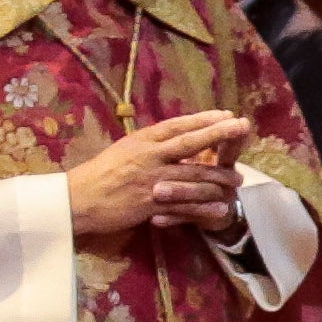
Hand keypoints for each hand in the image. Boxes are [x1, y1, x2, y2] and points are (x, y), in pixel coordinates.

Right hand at [65, 111, 256, 241]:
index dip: (204, 119)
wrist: (79, 199)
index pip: (178, 125)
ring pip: (192, 176)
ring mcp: (152, 180)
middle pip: (190, 143)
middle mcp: (149, 156)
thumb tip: (173, 137)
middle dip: (219, 134)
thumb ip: (150, 144)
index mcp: (142, 140)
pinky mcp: (151, 204)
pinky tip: (221, 209)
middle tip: (243, 127)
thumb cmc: (102, 174)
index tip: (226, 113)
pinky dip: (204, 208)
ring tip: (238, 180)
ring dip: (218, 178)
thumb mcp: (125, 150)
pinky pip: (184, 206)